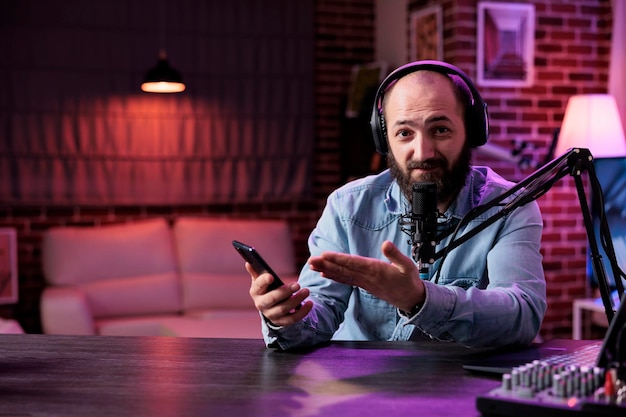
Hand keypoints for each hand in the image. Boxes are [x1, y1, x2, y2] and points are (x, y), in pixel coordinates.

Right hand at [246, 263, 312, 326]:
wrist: (270, 307)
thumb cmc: (267, 289)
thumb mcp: (261, 281)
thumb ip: (256, 271)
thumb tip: (249, 262)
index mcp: (255, 292)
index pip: (258, 286)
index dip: (264, 281)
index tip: (271, 276)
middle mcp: (261, 304)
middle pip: (272, 299)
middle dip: (285, 292)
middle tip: (297, 285)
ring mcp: (271, 315)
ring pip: (284, 309)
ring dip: (296, 300)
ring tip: (307, 291)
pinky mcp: (281, 322)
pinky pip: (292, 319)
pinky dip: (302, 312)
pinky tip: (310, 303)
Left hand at [308, 240, 423, 312]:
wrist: (412, 299)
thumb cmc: (410, 280)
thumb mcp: (408, 266)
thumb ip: (396, 255)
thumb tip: (386, 244)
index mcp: (376, 270)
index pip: (353, 263)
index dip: (338, 259)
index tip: (325, 255)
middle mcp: (367, 278)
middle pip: (343, 270)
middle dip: (326, 264)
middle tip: (310, 260)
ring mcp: (364, 283)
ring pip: (343, 275)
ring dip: (327, 270)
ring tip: (312, 265)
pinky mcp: (364, 286)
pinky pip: (346, 281)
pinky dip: (335, 277)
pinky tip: (324, 273)